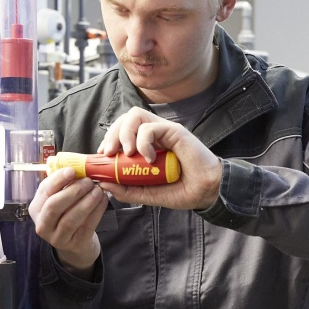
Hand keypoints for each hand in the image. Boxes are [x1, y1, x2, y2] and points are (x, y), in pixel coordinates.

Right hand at [28, 167, 106, 273]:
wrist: (75, 243)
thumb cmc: (66, 214)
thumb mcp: (60, 200)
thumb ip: (63, 185)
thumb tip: (76, 167)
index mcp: (36, 208)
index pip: (44, 191)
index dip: (58, 180)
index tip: (72, 170)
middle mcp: (42, 225)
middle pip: (54, 206)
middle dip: (72, 191)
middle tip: (88, 181)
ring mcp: (57, 238)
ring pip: (70, 219)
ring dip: (86, 202)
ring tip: (98, 190)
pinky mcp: (74, 244)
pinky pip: (86, 226)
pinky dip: (97, 212)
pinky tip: (104, 200)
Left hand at [97, 107, 222, 210]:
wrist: (205, 192)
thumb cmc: (181, 190)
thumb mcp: (147, 193)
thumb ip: (127, 189)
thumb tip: (104, 183)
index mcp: (146, 145)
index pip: (121, 131)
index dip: (108, 139)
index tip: (102, 156)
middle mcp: (154, 135)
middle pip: (124, 119)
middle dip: (111, 134)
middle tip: (109, 154)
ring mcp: (164, 130)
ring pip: (135, 115)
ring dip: (125, 133)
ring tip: (128, 153)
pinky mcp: (174, 130)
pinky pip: (150, 127)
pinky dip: (144, 142)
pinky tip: (149, 158)